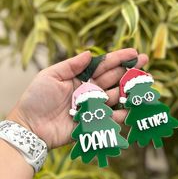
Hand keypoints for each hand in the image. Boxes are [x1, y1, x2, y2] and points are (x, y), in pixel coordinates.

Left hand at [7, 49, 147, 148]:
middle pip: (113, 79)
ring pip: (115, 97)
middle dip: (129, 70)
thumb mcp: (50, 75)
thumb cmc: (37, 98)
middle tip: (145, 63)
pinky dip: (120, 114)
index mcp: (80, 78)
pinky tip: (130, 108)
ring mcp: (93, 107)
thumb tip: (89, 53)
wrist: (31, 125)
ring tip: (143, 84)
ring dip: (129, 90)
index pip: (103, 66)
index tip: (134, 52)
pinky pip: (109, 118)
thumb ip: (71, 65)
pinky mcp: (92, 122)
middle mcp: (89, 91)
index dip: (118, 58)